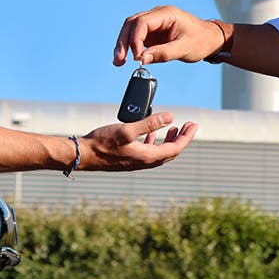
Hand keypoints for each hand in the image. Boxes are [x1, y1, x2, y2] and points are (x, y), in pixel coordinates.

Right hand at [78, 112, 197, 170]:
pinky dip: (155, 141)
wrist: (84, 155)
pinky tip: (152, 133)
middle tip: (190, 126)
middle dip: (182, 138)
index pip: (175, 148)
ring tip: (175, 128)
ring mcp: (136, 161)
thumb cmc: (103, 142)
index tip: (194, 125)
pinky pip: (149, 151)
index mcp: (147, 157)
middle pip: (170, 152)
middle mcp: (144, 162)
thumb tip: (170, 117)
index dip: (187, 137)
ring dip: (169, 140)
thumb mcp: (127, 130)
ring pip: (160, 152)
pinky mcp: (129, 158)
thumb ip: (149, 123)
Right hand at [113, 5, 223, 65]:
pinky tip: (124, 59)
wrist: (210, 39)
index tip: (135, 56)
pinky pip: (136, 37)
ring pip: (130, 30)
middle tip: (119, 60)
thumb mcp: (184, 48)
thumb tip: (142, 59)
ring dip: (123, 44)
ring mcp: (154, 23)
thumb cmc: (201, 40)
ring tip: (118, 61)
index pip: (142, 22)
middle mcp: (157, 15)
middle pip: (131, 24)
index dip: (135, 39)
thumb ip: (163, 53)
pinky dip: (129, 47)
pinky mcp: (153, 33)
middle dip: (123, 42)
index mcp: (166, 14)